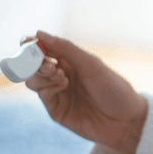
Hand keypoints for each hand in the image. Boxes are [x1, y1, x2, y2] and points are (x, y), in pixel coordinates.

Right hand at [24, 31, 147, 153]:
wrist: (125, 120)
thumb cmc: (113, 88)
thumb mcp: (90, 63)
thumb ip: (65, 48)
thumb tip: (38, 33)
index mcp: (71, 61)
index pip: (44, 49)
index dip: (33, 45)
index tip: (27, 42)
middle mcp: (62, 75)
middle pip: (34, 65)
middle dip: (35, 61)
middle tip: (47, 63)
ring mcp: (58, 93)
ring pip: (34, 80)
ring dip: (41, 74)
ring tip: (58, 74)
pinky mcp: (56, 110)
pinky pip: (43, 94)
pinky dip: (49, 86)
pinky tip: (64, 84)